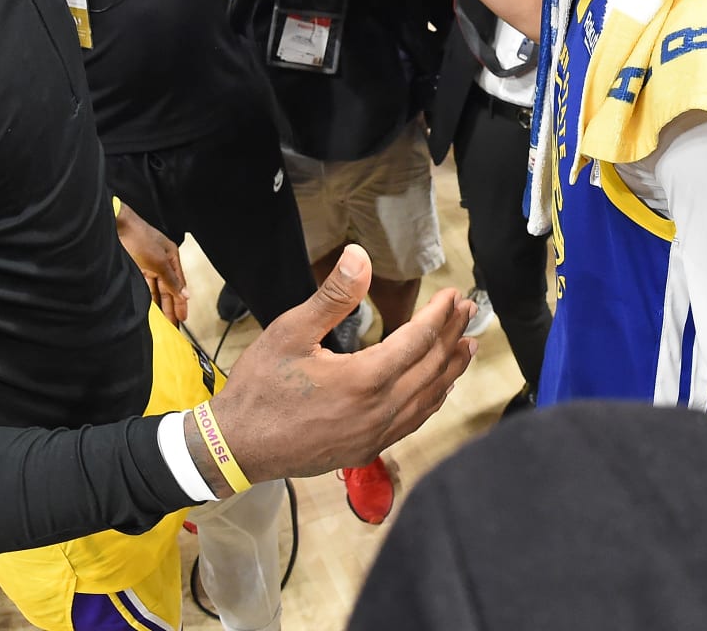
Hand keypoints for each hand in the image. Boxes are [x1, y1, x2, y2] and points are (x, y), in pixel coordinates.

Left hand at [116, 201, 187, 323]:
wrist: (116, 226)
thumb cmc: (139, 238)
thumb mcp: (159, 262)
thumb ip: (172, 280)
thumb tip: (185, 294)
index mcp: (171, 257)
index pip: (179, 285)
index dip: (181, 302)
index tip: (183, 318)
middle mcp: (161, 262)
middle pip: (168, 289)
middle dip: (171, 307)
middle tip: (173, 325)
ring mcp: (148, 264)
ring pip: (156, 289)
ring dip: (160, 304)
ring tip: (163, 321)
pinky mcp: (136, 266)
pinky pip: (145, 286)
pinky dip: (148, 296)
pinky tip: (149, 308)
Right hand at [202, 245, 475, 484]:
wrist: (237, 447)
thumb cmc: (260, 388)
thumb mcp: (290, 332)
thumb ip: (332, 296)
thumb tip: (360, 257)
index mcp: (365, 379)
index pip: (418, 340)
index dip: (439, 315)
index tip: (453, 294)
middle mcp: (379, 411)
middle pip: (432, 368)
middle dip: (453, 335)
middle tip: (469, 311)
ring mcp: (376, 435)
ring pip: (429, 399)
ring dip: (451, 369)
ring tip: (468, 346)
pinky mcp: (367, 450)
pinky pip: (413, 422)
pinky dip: (432, 400)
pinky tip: (436, 390)